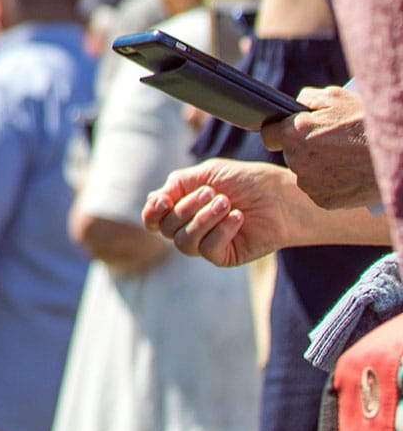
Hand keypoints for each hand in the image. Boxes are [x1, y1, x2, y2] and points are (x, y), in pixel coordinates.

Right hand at [142, 158, 312, 265]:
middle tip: (212, 192)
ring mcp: (208, 242)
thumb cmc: (244, 180)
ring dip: (203, 220)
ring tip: (226, 203)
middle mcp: (191, 226)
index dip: (152, 213)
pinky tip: (238, 218)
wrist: (279, 196)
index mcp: (183, 206)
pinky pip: (209, 250)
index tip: (163, 200)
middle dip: (186, 208)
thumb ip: (176, 186)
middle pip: (167, 229)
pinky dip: (221, 231)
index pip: (154, 219)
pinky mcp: (226, 256)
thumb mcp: (204, 174)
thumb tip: (152, 200)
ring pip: (185, 243)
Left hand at [262, 86, 378, 209]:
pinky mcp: (324, 201)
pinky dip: (328, 183)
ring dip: (316, 166)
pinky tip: (346, 174)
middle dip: (303, 147)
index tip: (289, 131)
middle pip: (290, 154)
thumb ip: (306, 99)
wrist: (395, 158)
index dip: (279, 131)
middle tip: (329, 143)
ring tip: (342, 158)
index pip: (269, 135)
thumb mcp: (334, 98)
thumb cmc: (365, 123)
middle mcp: (296, 161)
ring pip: (304, 172)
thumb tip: (295, 106)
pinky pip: (318, 189)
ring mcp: (310, 184)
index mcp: (293, 134)